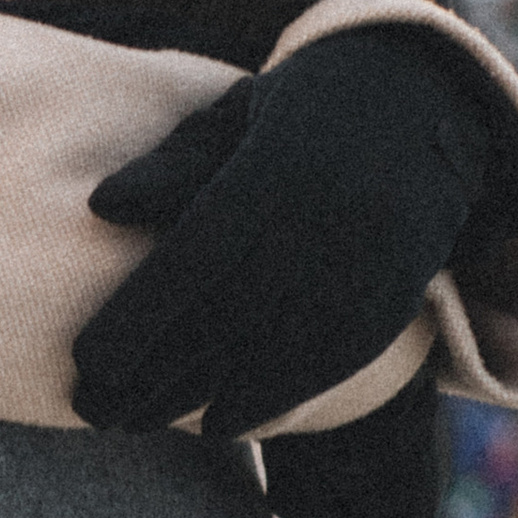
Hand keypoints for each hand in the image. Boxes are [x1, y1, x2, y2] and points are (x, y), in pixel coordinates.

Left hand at [73, 25, 517, 437]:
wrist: (428, 94)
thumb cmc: (298, 110)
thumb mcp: (235, 113)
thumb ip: (171, 164)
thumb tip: (101, 206)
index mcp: (277, 162)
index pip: (197, 256)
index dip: (142, 316)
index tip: (89, 361)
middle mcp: (329, 213)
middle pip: (230, 315)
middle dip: (157, 373)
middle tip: (98, 410)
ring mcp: (371, 256)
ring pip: (279, 349)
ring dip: (204, 397)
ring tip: (142, 422)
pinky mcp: (399, 289)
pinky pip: (331, 362)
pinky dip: (274, 399)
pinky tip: (221, 423)